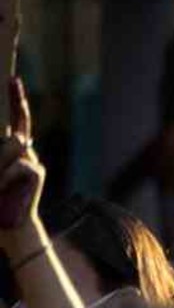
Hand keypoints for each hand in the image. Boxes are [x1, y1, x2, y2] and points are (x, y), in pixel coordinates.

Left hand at [0, 77, 41, 243]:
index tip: (13, 80)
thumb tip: (18, 140)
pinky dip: (3, 179)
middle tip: (1, 170)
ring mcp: (34, 163)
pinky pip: (16, 166)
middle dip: (1, 158)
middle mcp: (27, 155)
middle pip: (14, 135)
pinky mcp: (37, 173)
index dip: (17, 100)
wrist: (10, 228)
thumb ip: (1, 158)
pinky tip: (4, 191)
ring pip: (12, 146)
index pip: (17, 121)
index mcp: (14, 153)